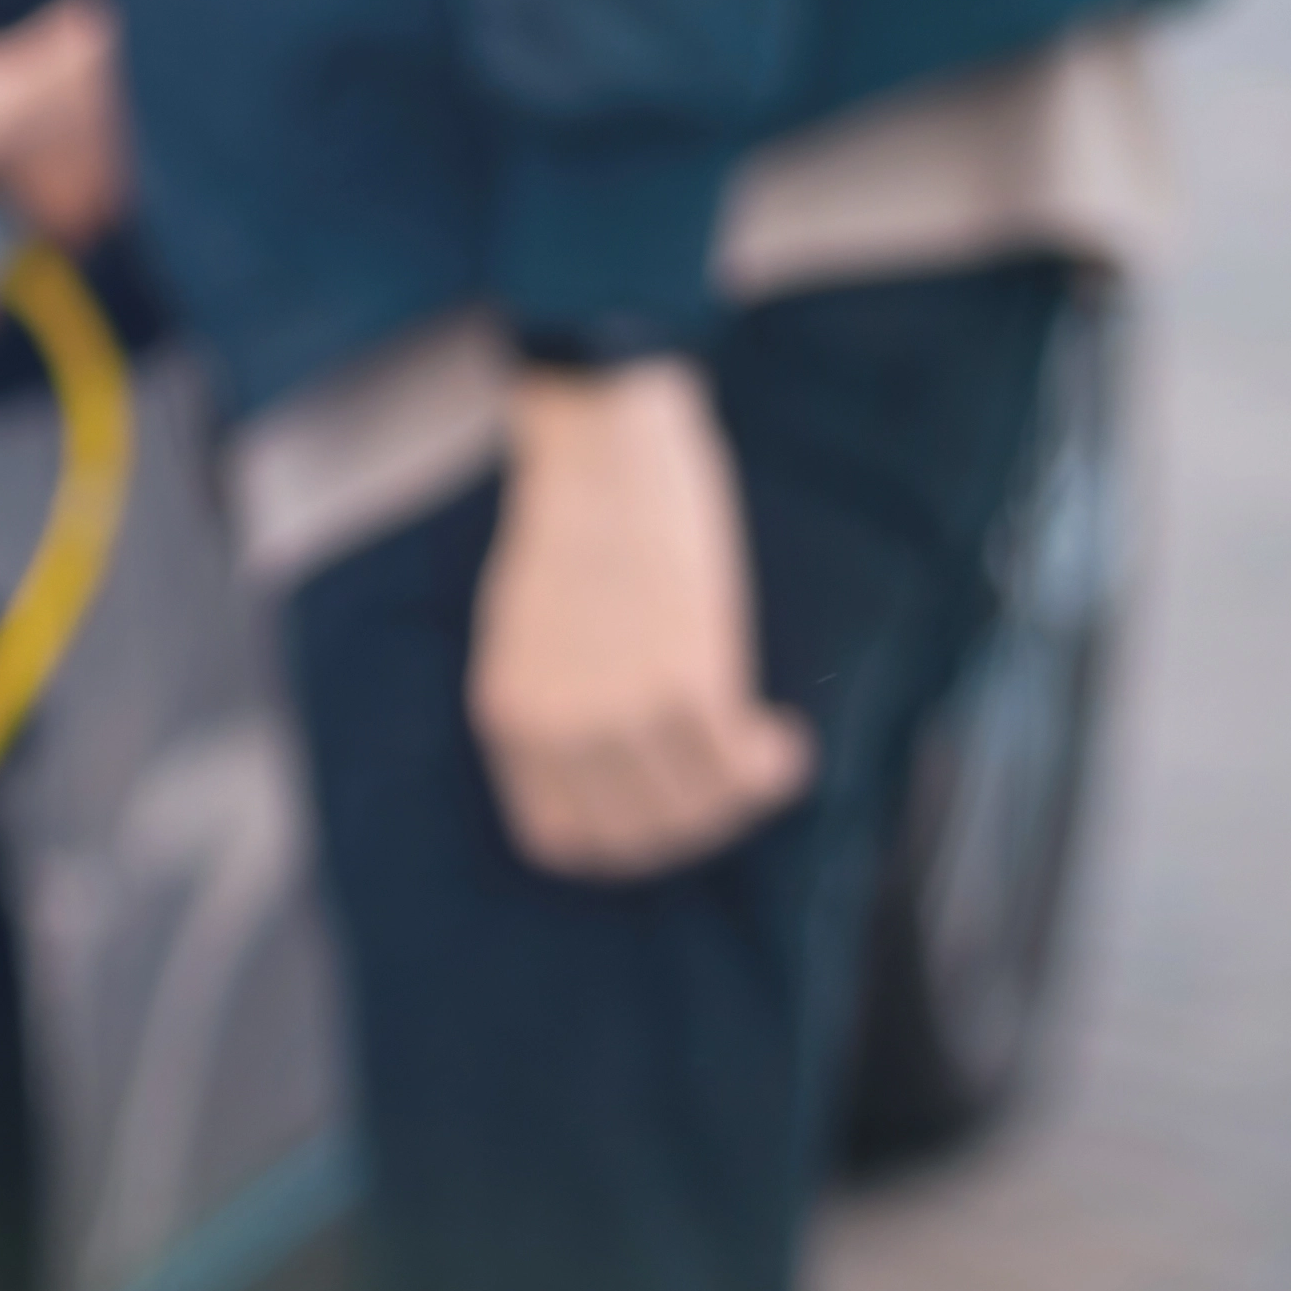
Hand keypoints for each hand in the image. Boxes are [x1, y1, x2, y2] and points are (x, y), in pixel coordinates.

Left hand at [470, 361, 814, 878]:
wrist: (599, 449)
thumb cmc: (571, 524)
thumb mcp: (526, 632)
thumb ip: (554, 702)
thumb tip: (607, 763)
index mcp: (507, 716)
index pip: (558, 838)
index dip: (621, 831)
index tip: (662, 797)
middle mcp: (554, 730)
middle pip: (635, 841)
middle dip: (691, 822)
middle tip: (727, 778)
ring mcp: (618, 715)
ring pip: (695, 815)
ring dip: (740, 798)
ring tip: (763, 750)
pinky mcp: (686, 687)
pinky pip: (741, 772)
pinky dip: (773, 769)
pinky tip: (783, 734)